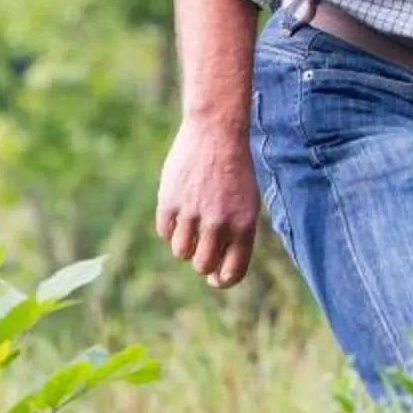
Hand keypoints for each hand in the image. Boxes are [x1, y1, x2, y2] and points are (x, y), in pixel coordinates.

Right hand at [155, 115, 257, 289]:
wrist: (217, 132)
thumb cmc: (235, 171)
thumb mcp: (248, 203)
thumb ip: (236, 236)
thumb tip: (215, 270)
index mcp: (244, 225)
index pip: (232, 273)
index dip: (222, 280)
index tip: (215, 277)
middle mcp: (219, 223)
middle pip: (202, 266)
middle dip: (202, 262)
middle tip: (202, 249)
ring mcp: (192, 213)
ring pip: (181, 253)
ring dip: (185, 244)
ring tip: (192, 224)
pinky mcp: (169, 202)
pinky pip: (165, 233)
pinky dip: (171, 227)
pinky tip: (180, 209)